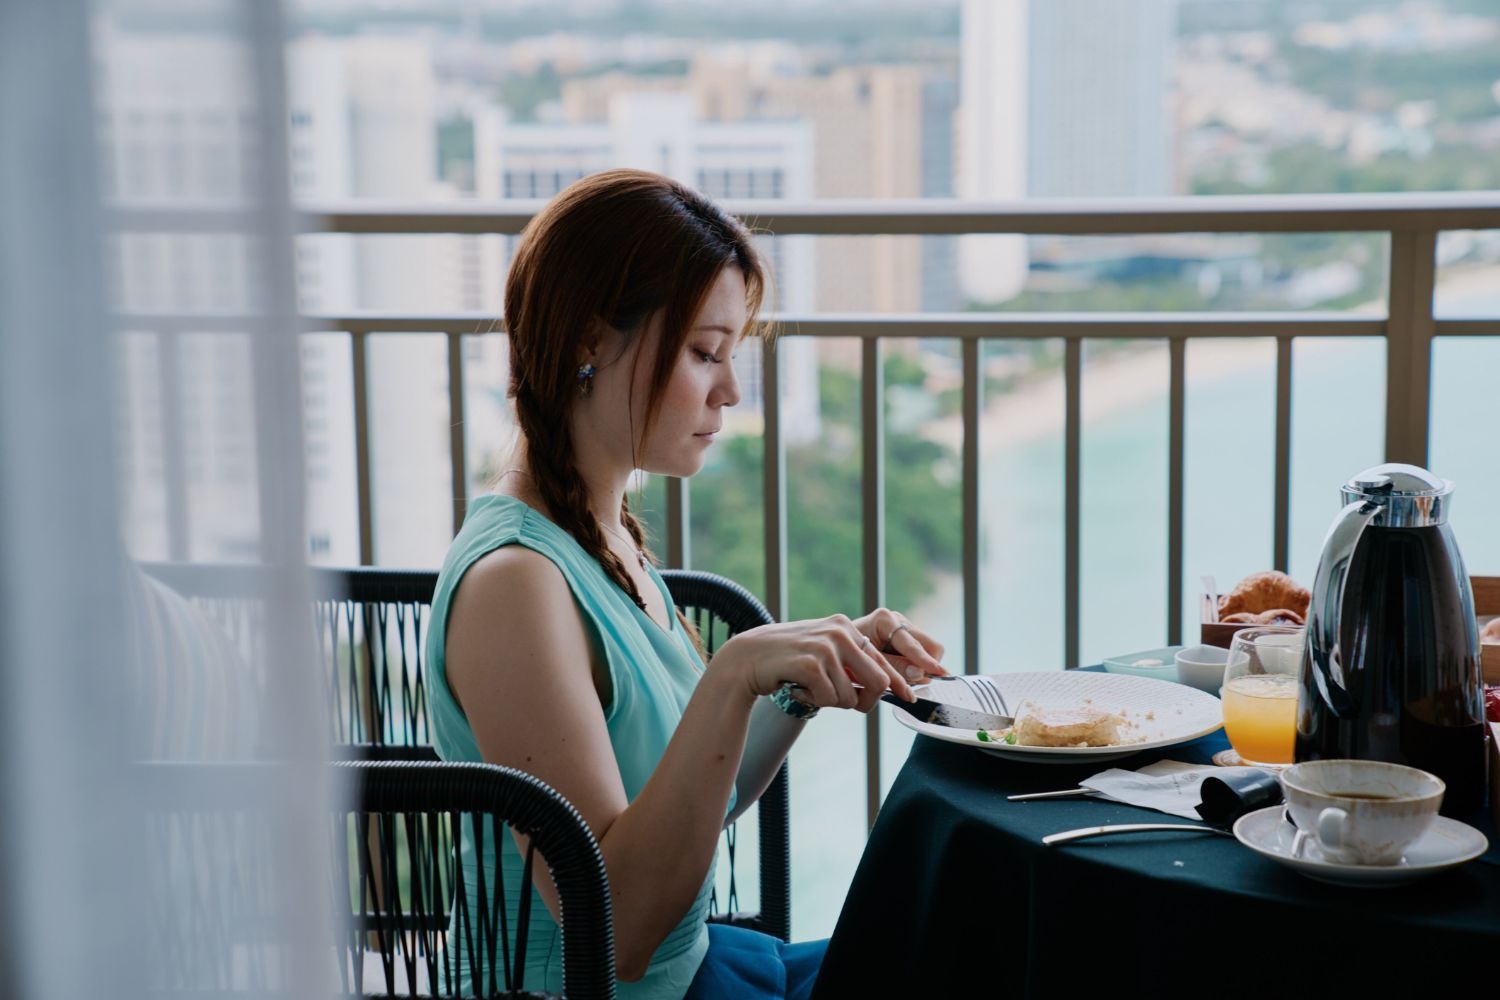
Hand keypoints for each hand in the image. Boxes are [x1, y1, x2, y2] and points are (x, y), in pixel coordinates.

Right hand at [713, 614, 908, 713]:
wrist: (746, 659)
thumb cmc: (786, 660)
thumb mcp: (822, 652)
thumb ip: (849, 662)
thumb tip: (885, 685)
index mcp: (846, 627)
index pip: (881, 661)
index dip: (898, 684)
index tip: (910, 698)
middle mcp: (840, 632)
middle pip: (878, 682)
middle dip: (864, 702)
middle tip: (837, 702)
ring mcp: (826, 646)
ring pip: (850, 698)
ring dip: (828, 702)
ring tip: (807, 687)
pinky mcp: (811, 663)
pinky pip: (828, 699)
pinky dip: (813, 702)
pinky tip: (796, 688)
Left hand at [852, 609, 946, 688]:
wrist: (836, 648)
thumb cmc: (847, 654)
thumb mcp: (867, 663)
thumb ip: (893, 668)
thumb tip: (919, 673)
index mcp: (884, 620)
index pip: (913, 643)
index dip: (926, 660)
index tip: (939, 672)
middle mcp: (897, 620)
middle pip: (931, 646)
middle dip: (927, 666)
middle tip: (914, 683)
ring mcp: (904, 628)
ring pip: (930, 652)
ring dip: (921, 669)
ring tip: (901, 678)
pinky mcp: (907, 639)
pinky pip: (924, 655)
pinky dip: (917, 667)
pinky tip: (901, 673)